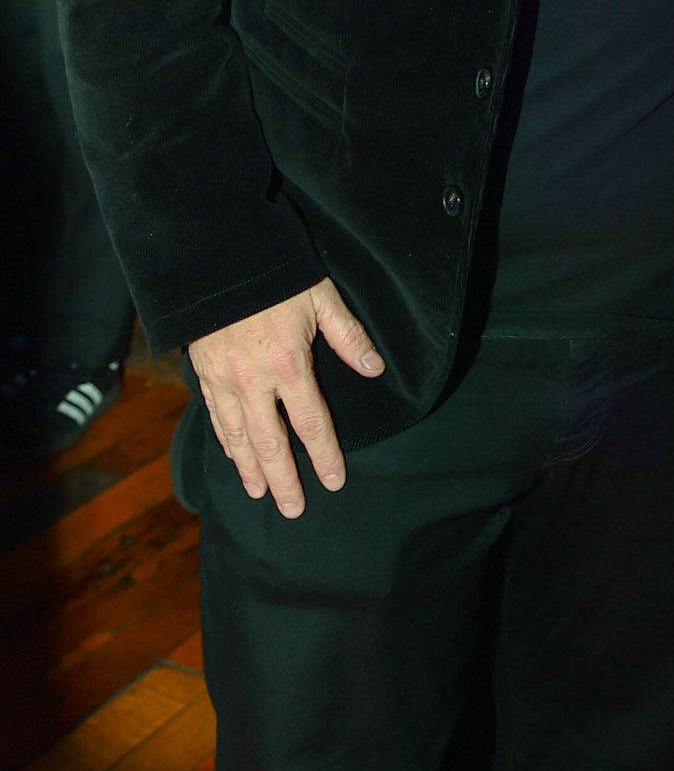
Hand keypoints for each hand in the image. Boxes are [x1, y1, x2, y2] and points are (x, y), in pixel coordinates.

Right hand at [187, 278, 383, 517]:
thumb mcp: (321, 297)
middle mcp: (253, 381)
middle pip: (271, 442)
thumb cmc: (276, 275)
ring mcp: (223, 380)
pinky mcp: (202, 373)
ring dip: (250, 468)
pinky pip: (215, 417)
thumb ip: (348, 336)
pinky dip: (225, 442)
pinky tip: (233, 456)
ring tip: (260, 493)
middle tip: (293, 509)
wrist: (216, 260)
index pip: (311, 422)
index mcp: (288, 364)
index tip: (334, 481)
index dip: (324, 454)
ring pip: (237, 436)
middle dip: (283, 479)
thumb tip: (375, 369)